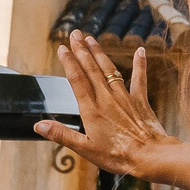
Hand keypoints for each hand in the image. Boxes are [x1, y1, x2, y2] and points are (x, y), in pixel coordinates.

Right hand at [33, 31, 189, 187]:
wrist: (150, 156)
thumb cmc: (118, 155)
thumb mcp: (85, 148)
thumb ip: (62, 134)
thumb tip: (39, 125)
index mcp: (91, 109)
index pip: (76, 79)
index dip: (69, 62)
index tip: (62, 48)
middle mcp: (107, 98)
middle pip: (91, 69)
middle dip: (81, 50)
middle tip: (75, 33)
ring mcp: (124, 97)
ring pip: (109, 70)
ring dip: (100, 53)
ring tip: (92, 39)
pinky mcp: (140, 101)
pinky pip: (139, 78)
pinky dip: (140, 64)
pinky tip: (140, 51)